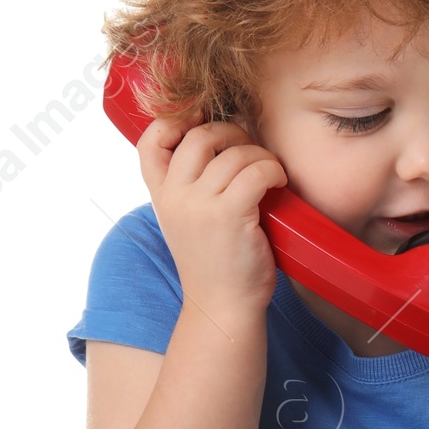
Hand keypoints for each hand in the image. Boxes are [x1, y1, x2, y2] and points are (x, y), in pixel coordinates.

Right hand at [139, 117, 288, 331]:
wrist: (223, 307)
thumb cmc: (215, 262)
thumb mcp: (188, 220)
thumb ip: (191, 185)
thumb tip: (224, 140)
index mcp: (160, 194)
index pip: (150, 140)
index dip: (175, 121)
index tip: (203, 123)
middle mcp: (174, 196)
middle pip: (199, 135)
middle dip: (231, 133)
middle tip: (251, 151)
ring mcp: (199, 205)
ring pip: (233, 152)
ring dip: (259, 155)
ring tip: (270, 173)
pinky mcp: (229, 215)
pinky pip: (255, 171)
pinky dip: (272, 170)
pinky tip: (278, 183)